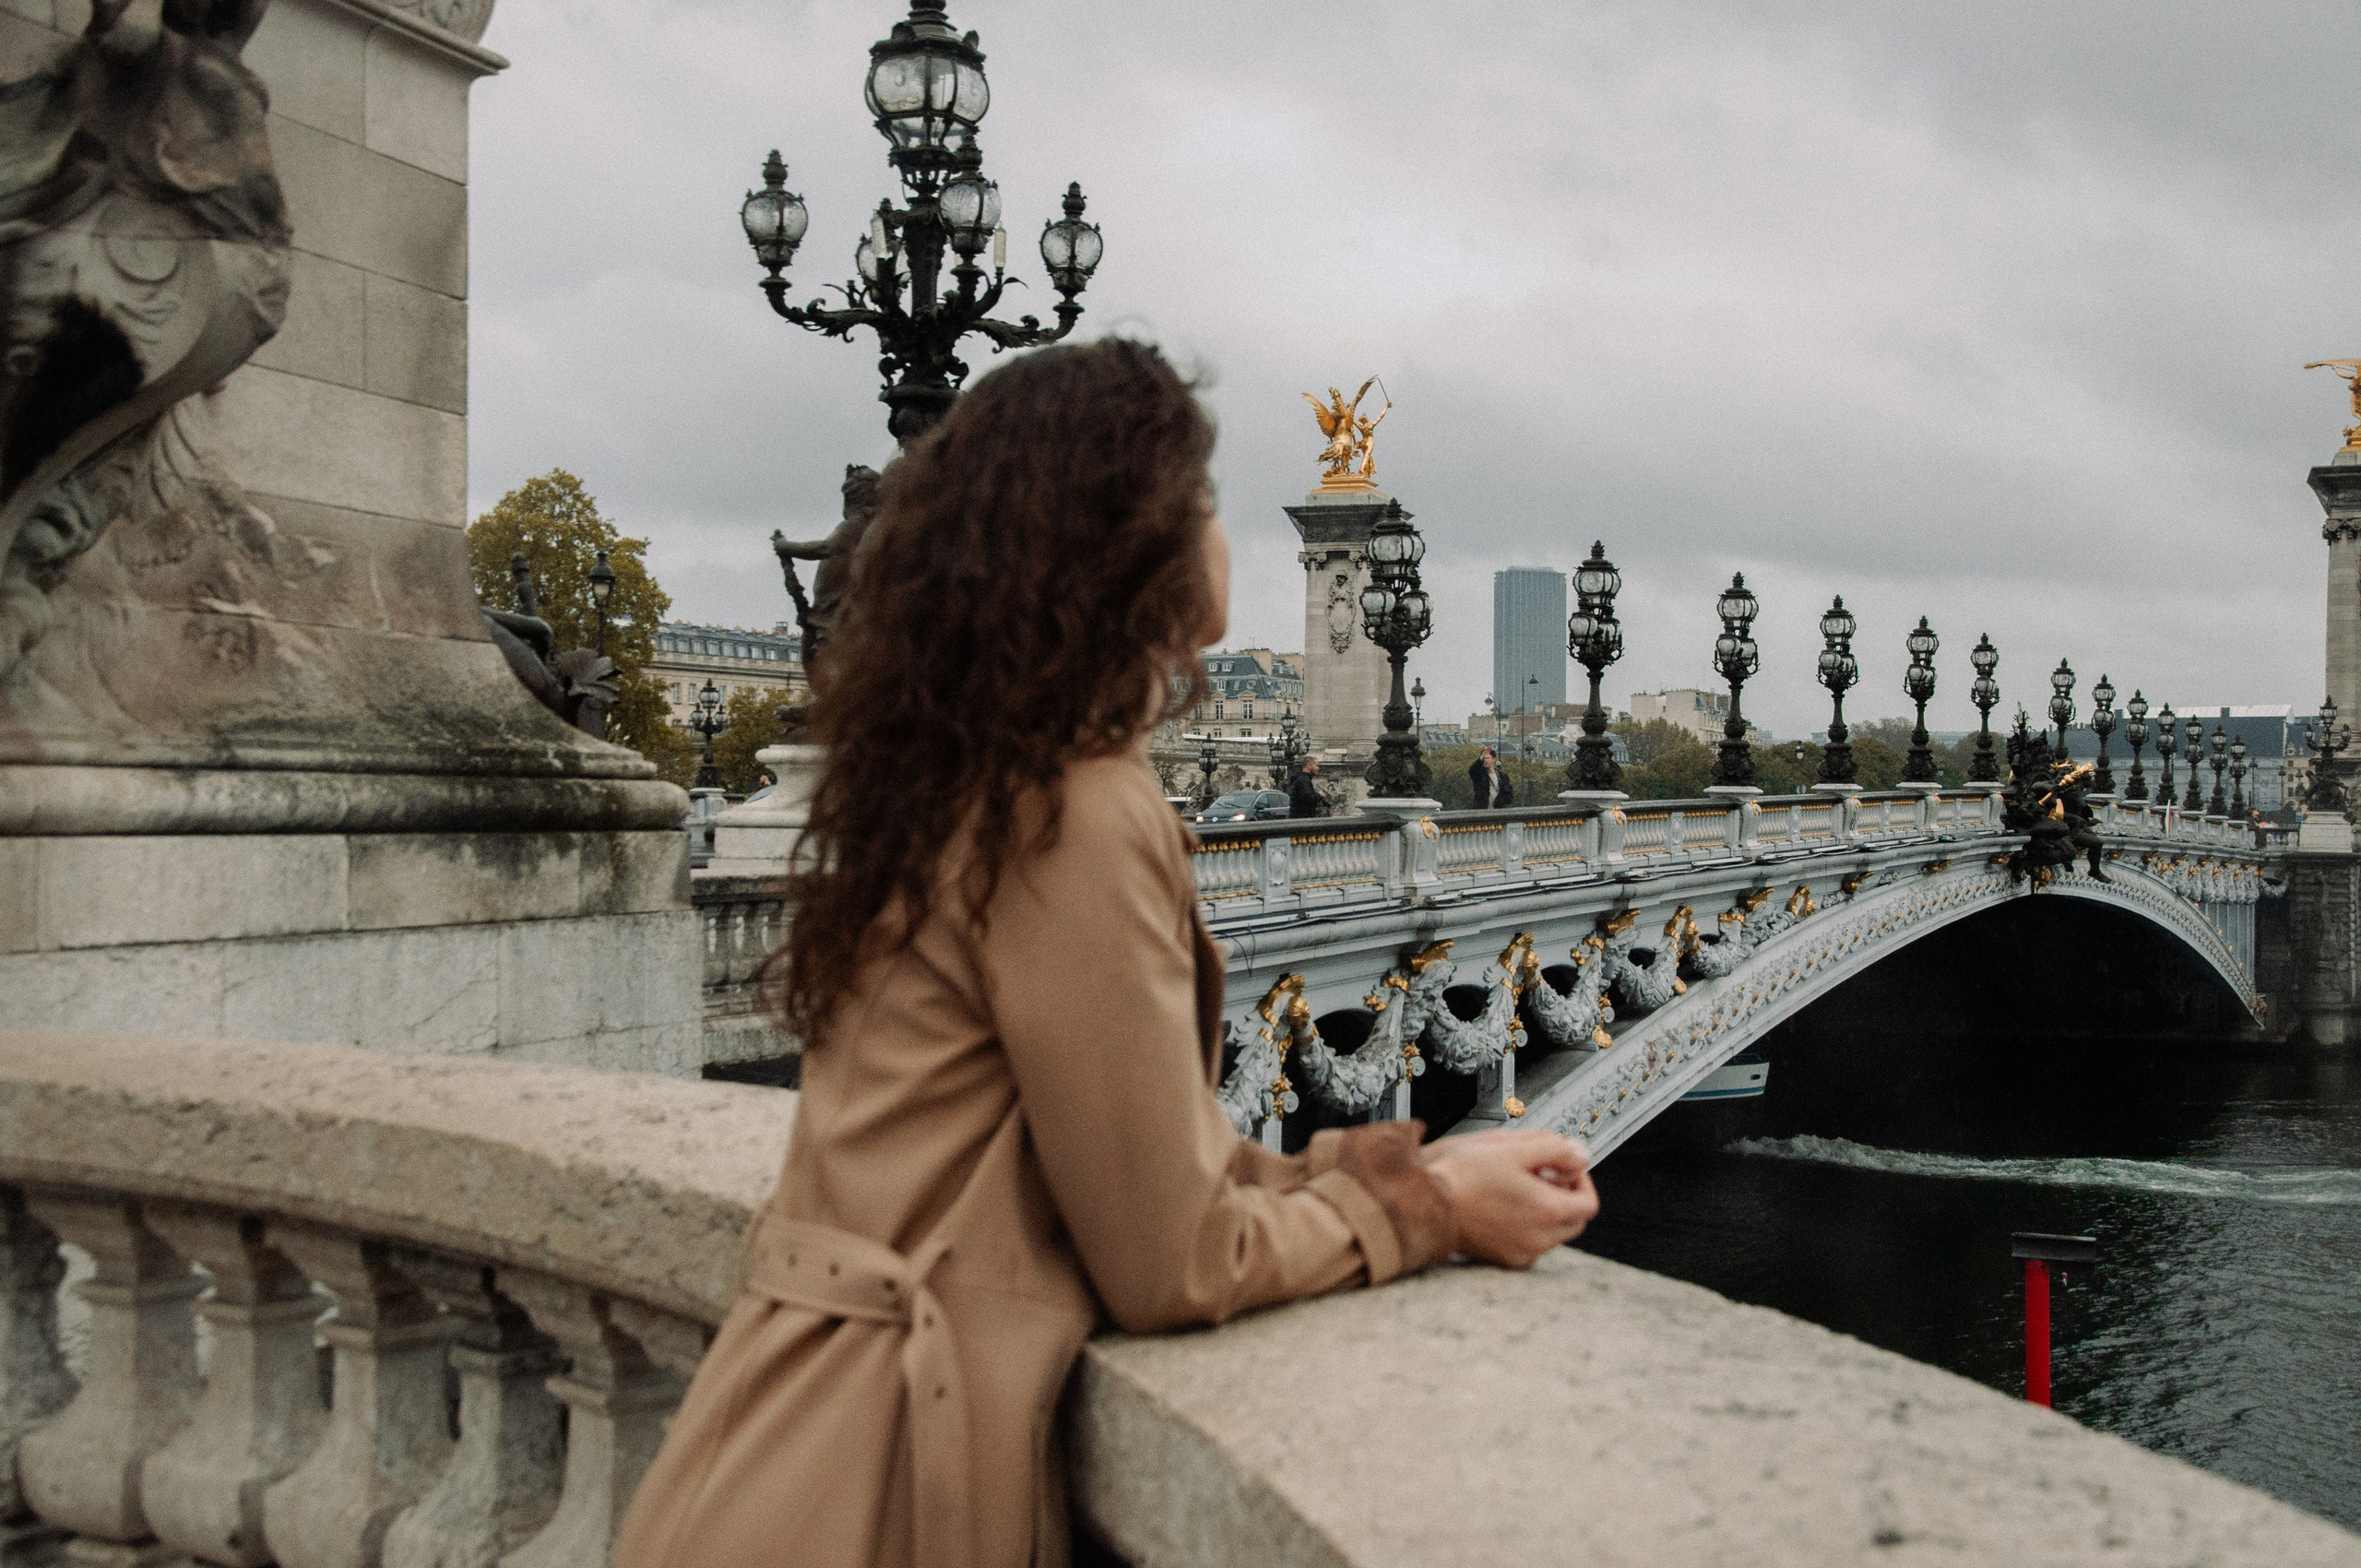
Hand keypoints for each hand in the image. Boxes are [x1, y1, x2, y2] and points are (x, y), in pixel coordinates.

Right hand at [1421, 1128, 1598, 1267]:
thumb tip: (1579, 1154)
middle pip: (1574, 1221)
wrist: (1417, 1202)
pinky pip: (1528, 1244)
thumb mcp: (1510, 1146)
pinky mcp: (1500, 1259)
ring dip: (1545, 1210)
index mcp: (1547, 1210)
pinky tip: (1502, 1204)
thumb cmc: (1456, 1174)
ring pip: (1552, 1233)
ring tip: (1515, 1186)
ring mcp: (1519, 1252)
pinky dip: (1526, 1226)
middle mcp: (1538, 1238)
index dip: (1581, 1179)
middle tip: (1542, 1174)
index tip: (1564, 1166)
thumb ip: (1554, 1148)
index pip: (1589, 1202)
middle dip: (1565, 1195)